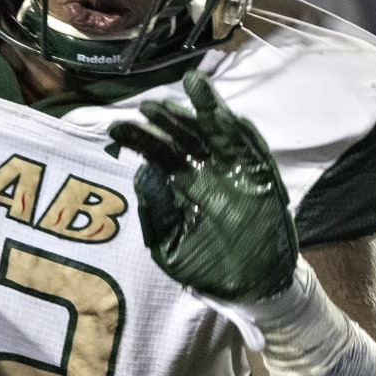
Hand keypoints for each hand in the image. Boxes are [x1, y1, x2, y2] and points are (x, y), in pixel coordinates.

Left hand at [107, 70, 296, 301]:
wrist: (252, 289)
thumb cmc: (208, 268)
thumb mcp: (170, 246)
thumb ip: (156, 212)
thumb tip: (143, 172)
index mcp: (182, 185)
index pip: (159, 154)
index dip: (140, 139)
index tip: (115, 129)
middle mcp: (207, 172)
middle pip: (186, 136)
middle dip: (168, 120)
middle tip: (149, 106)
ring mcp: (234, 172)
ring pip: (218, 133)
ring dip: (206, 109)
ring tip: (191, 86)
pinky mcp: (261, 178)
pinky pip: (250, 149)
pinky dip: (239, 131)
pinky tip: (223, 114)